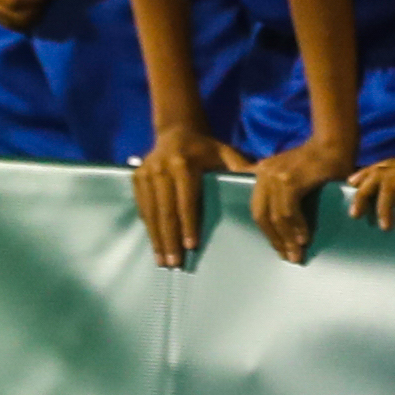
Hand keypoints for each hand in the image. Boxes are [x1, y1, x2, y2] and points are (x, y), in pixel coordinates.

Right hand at [128, 124, 231, 266]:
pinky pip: (142, 207)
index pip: (186, 200)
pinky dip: (148, 227)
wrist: (177, 130)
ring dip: (156, 238)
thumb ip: (240, 168)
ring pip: (151, 212)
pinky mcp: (136, 177)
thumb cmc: (206, 148)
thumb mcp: (226, 153)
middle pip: (166, 210)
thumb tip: (258, 183)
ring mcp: (146, 172)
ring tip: (162, 260)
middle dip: (169, 239)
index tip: (191, 247)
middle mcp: (162, 168)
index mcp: (184, 163)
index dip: (188, 225)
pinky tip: (154, 244)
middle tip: (174, 263)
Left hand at [249, 133, 356, 261]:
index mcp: (262, 172)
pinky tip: (305, 238)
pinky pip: (289, 212)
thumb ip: (281, 189)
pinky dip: (297, 227)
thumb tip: (280, 222)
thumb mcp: (292, 172)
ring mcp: (275, 176)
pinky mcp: (290, 180)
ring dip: (287, 238)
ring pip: (276, 217)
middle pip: (261, 215)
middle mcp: (264, 173)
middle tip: (289, 256)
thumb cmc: (319, 161)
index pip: (258, 209)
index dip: (268, 232)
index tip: (280, 249)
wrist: (335, 142)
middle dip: (275, 239)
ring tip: (298, 253)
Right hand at [352, 144, 394, 232]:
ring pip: (379, 169)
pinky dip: (374, 171)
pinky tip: (372, 176)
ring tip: (350, 188)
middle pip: (377, 178)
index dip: (384, 205)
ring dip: (364, 180)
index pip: (391, 186)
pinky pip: (387, 166)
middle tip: (354, 215)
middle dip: (364, 196)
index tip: (385, 227)